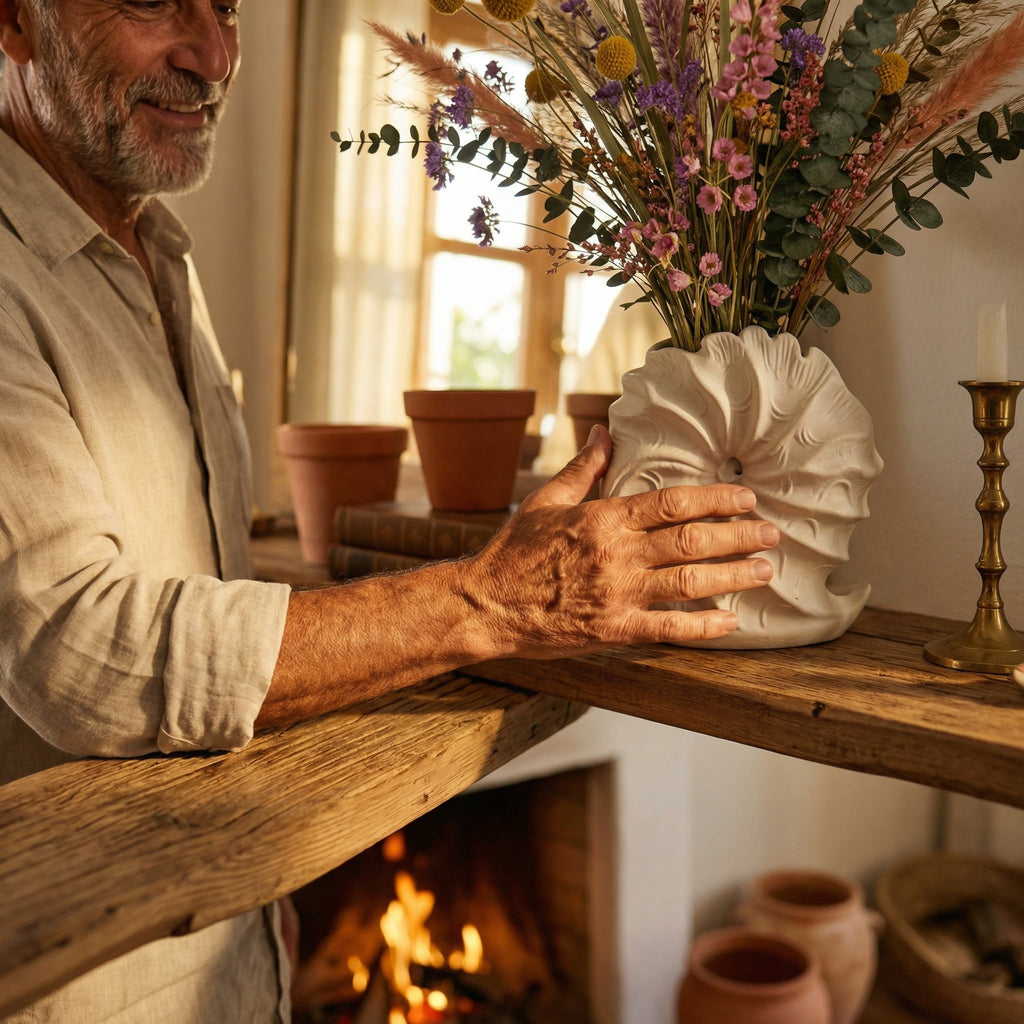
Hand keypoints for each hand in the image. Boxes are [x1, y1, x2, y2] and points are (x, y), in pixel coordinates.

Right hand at [460, 426, 779, 655]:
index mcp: (603, 519)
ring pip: (689, 582)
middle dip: (738, 536)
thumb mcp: (546, 501)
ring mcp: (618, 594)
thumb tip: (605, 433)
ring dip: (733, 575)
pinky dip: (703, 625)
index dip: (715, 499)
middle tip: (771, 534)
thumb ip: (583, 469)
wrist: (487, 605)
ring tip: (763, 571)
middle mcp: (617, 554)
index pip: (672, 502)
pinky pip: (668, 628)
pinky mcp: (613, 630)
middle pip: (692, 540)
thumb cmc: (515, 552)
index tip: (745, 498)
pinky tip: (731, 621)